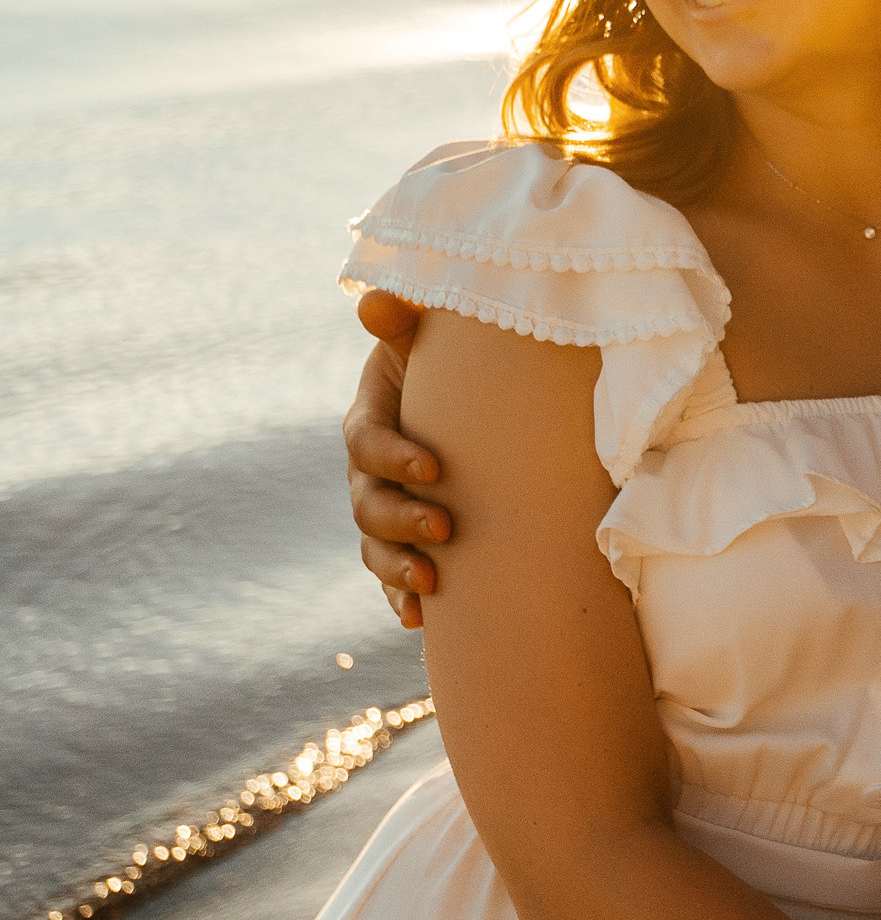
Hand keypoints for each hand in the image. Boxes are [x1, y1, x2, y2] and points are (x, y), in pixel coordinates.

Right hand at [343, 292, 448, 627]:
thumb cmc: (453, 365)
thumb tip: (376, 301)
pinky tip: (419, 619)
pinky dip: (402, 598)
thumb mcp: (430, 337)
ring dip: (397, 568)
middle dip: (400, 521)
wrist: (476, 405)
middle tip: (444, 529)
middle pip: (366, 504)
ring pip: (374, 548)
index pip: (366, 443)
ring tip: (431, 582)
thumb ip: (404, 319)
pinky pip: (392, 578)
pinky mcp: (405, 542)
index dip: (393, 458)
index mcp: (371, 420)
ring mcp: (384, 511)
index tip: (435, 467)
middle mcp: (368, 472)